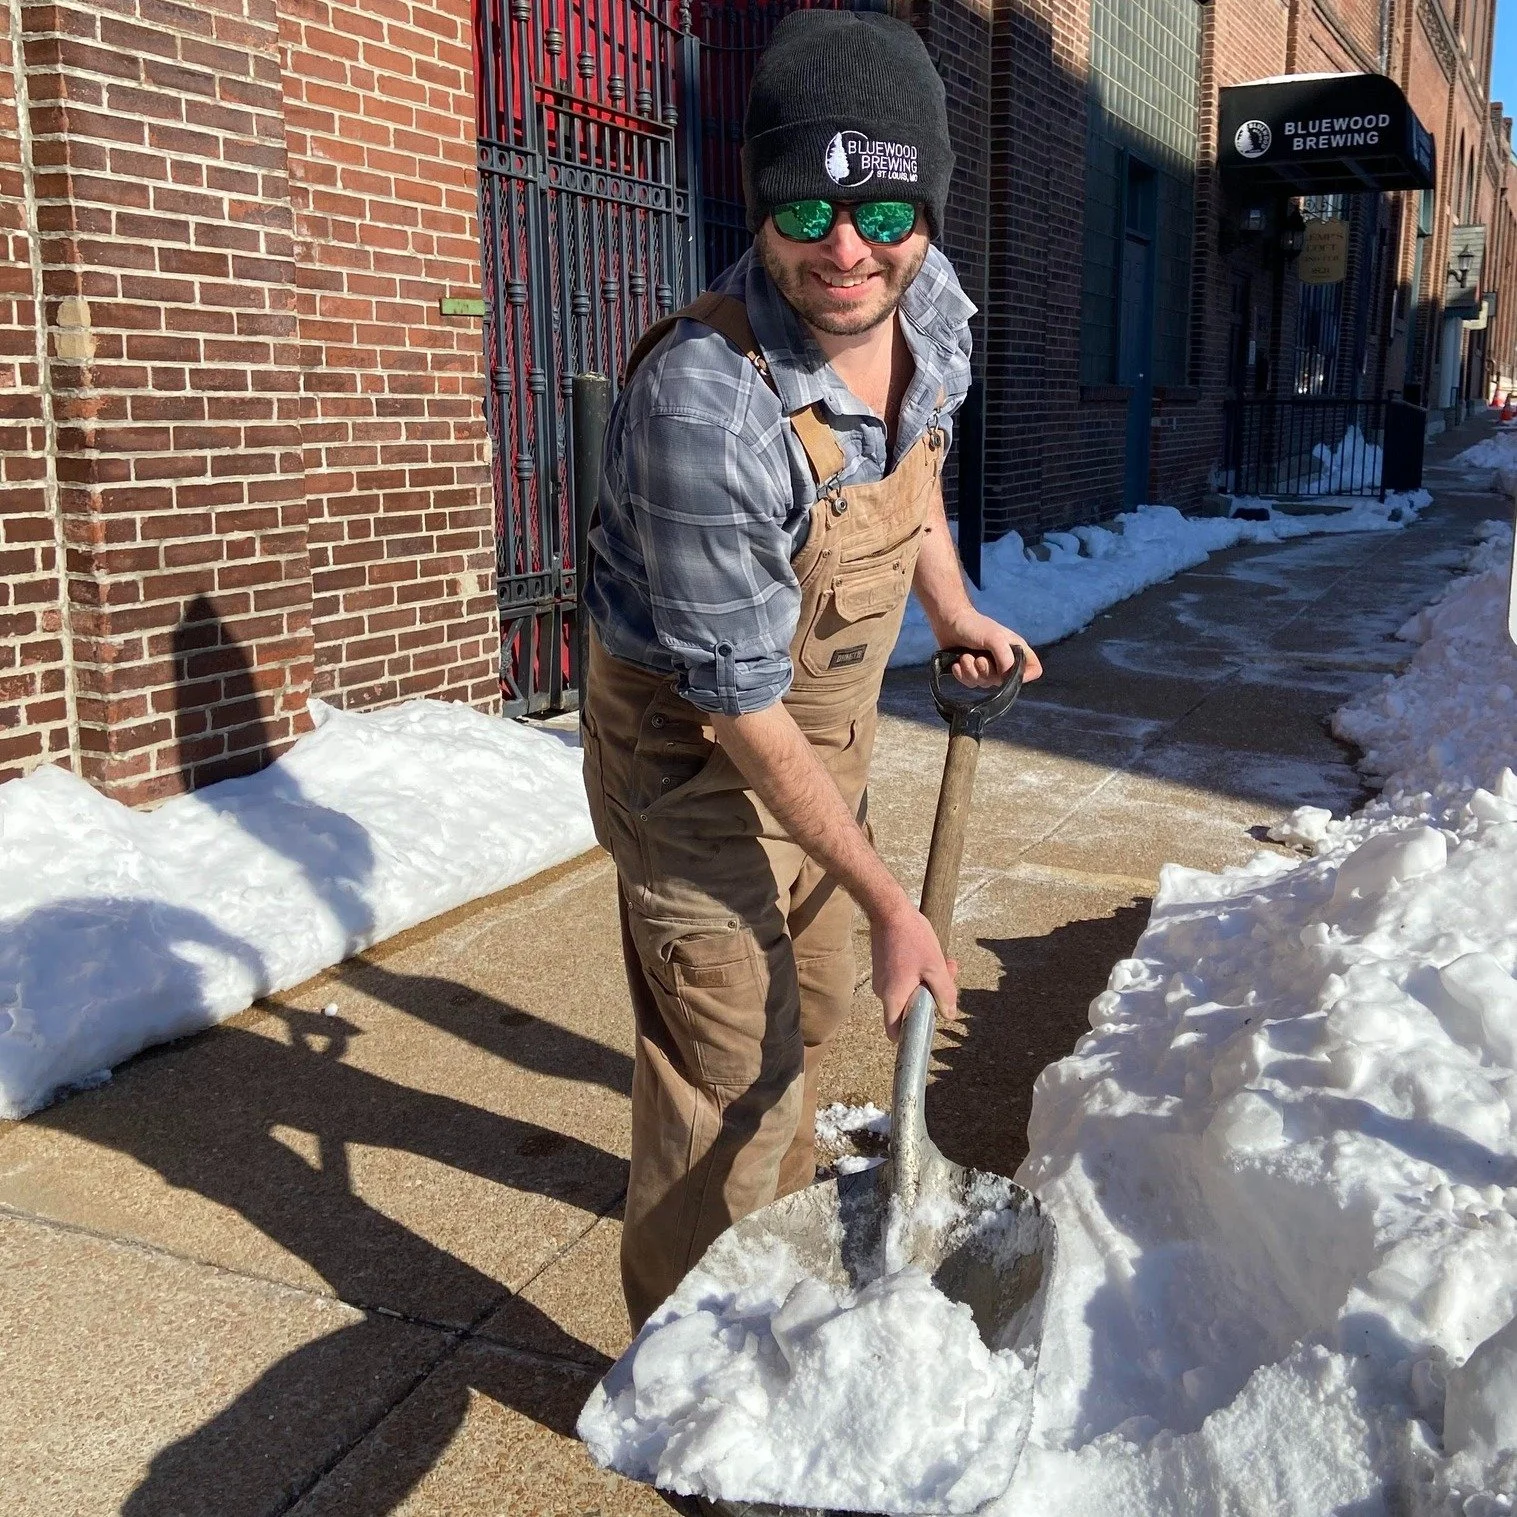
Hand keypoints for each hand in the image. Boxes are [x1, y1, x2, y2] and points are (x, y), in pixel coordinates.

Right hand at [870, 901, 958, 1041]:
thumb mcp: (935, 967)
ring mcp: (882, 979)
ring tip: (944, 960)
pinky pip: (904, 980)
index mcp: (893, 997)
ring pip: (909, 992)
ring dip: (928, 981)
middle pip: (907, 1009)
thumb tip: (949, 1014)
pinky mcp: (884, 968)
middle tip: (949, 976)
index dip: (912, 1034)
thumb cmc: (911, 937)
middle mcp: (883, 992)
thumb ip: (944, 994)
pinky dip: (919, 973)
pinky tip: (931, 955)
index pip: (895, 1033)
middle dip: (931, 998)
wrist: (889, 910)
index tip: (931, 1021)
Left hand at [935, 611, 1042, 688]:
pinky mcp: (972, 672)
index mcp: (1016, 650)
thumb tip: (1007, 678)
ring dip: (972, 671)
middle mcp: (1005, 661)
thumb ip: (1006, 658)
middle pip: (1004, 682)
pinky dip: (962, 674)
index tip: (1009, 672)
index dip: (1025, 676)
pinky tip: (958, 662)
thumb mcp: (995, 638)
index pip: (1034, 670)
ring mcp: (988, 668)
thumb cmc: (975, 626)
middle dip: (987, 672)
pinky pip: (970, 684)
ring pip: (985, 684)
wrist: (949, 623)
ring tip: (965, 656)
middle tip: (978, 657)